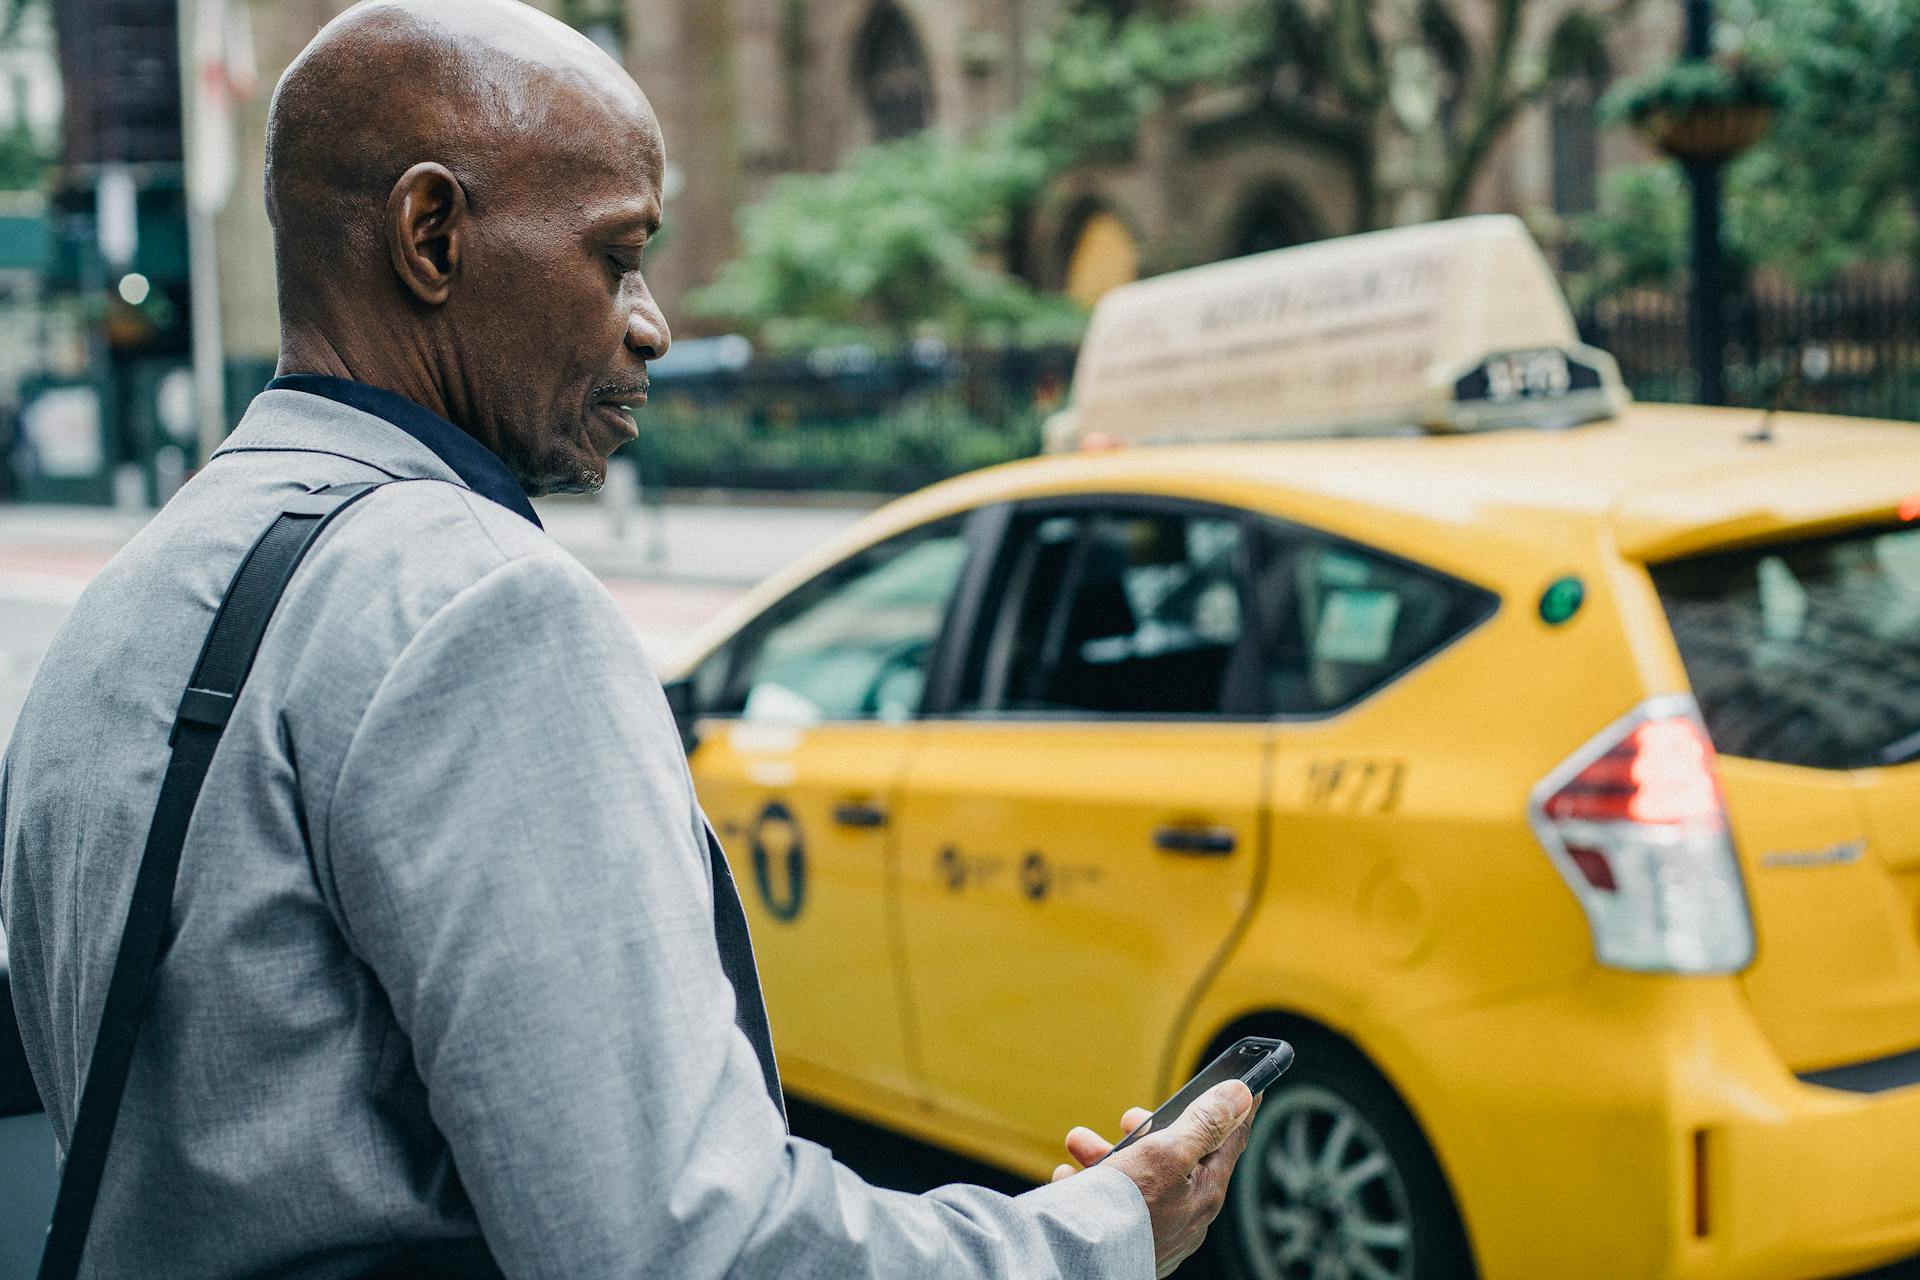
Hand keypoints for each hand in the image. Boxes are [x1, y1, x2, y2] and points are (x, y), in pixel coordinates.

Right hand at [1051, 1082, 1258, 1278]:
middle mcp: (1185, 1215)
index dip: (1237, 1111)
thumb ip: (1203, 1124)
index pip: (1231, 1141)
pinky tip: (1070, 1177)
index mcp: (1203, 1192)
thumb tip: (1240, 1095)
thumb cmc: (1125, 1210)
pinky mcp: (1126, 1241)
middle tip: (1130, 1118)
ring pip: (1137, 1180)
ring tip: (1080, 1142)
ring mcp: (1156, 1231)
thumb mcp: (1166, 1153)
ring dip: (1108, 1155)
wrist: (1079, 1262)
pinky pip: (1111, 1206)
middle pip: (1177, 1158)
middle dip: (1150, 1131)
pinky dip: (1090, 1186)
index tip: (1249, 1087)